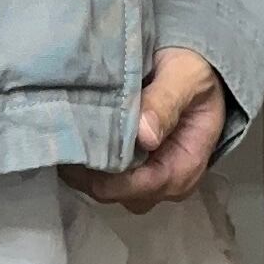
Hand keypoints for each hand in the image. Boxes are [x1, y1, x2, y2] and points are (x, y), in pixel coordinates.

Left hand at [63, 47, 227, 209]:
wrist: (198, 71)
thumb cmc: (195, 73)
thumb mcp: (187, 77)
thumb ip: (166, 102)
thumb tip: (144, 135)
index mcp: (183, 169)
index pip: (134, 186)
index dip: (103, 171)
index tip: (80, 141)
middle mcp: (165, 185)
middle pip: (113, 193)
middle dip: (86, 169)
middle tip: (65, 134)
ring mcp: (147, 182)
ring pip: (102, 188)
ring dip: (82, 167)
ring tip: (67, 133)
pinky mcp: (133, 173)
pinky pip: (101, 178)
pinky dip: (85, 162)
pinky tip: (75, 137)